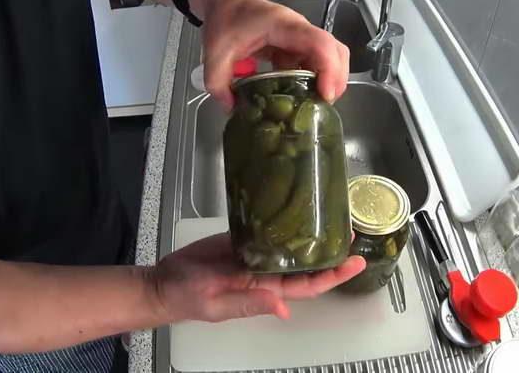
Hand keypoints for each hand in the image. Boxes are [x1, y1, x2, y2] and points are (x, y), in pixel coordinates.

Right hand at [148, 233, 364, 322]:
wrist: (162, 281)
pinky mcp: (243, 240)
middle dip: (332, 252)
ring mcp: (256, 255)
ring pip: (292, 247)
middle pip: (307, 265)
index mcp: (265, 290)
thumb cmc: (187, 297)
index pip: (308, 285)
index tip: (356, 262)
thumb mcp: (216, 303)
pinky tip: (300, 210)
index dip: (333, 276)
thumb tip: (284, 308)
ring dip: (313, 235)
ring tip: (335, 217)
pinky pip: (269, 232)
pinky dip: (287, 223)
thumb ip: (248, 302)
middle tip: (352, 230)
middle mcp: (266, 273)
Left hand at [188, 0, 349, 109]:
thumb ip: (218, 82)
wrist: (223, 0)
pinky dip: (313, 80)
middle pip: (334, 51)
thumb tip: (232, 108)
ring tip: (315, 104)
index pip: (320, 43)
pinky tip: (300, 96)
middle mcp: (298, 30)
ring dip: (326, 81)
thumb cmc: (225, 17)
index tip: (325, 94)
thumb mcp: (215, 52)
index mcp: (283, 26)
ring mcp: (299, 38)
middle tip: (324, 105)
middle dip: (336, 79)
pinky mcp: (295, 46)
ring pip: (328, 57)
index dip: (329, 69)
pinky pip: (313, 63)